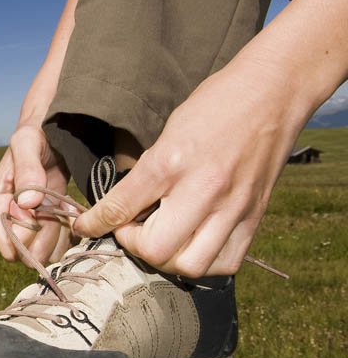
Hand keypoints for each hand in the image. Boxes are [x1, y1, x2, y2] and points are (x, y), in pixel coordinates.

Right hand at [0, 126, 73, 266]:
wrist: (51, 132)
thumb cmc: (36, 134)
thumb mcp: (28, 143)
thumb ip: (27, 170)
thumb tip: (27, 204)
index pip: (8, 245)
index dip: (30, 237)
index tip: (44, 213)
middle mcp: (4, 219)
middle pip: (26, 254)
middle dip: (48, 239)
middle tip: (62, 213)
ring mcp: (23, 224)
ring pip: (43, 254)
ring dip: (61, 237)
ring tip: (68, 211)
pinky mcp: (42, 224)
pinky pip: (55, 246)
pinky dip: (67, 235)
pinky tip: (72, 214)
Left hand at [73, 59, 299, 276]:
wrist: (273, 92)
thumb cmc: (215, 105)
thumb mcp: (167, 132)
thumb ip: (146, 172)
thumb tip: (121, 208)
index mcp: (171, 163)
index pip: (120, 208)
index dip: (94, 224)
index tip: (84, 227)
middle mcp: (203, 190)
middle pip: (155, 250)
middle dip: (134, 245)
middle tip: (132, 229)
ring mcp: (233, 208)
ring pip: (190, 266)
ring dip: (168, 259)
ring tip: (162, 239)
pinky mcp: (254, 217)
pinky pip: (225, 263)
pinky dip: (203, 262)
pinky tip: (192, 244)